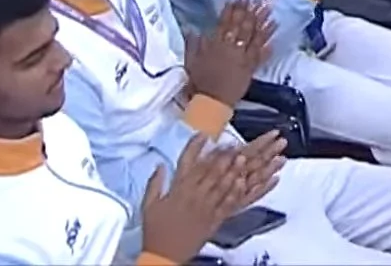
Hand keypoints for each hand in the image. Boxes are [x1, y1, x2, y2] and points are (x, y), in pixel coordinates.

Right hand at [140, 135, 278, 264]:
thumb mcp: (148, 205)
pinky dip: (235, 192)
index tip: (203, 136)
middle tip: (232, 144)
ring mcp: (205, 208)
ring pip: (222, 184)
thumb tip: (159, 165)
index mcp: (177, 191)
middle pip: (210, 171)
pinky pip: (227, 204)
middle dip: (222, 156)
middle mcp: (193, 196)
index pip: (189, 164)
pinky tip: (242, 182)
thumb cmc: (155, 231)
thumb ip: (154, 184)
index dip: (197, 148)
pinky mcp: (214, 220)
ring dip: (233, 170)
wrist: (164, 255)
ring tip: (242, 158)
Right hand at [183, 0, 273, 104]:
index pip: (225, 23)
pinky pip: (261, 52)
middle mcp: (230, 48)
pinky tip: (274, 30)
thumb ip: (192, 44)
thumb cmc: (197, 84)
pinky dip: (268, 40)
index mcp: (214, 45)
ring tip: (268, 8)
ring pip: (253, 36)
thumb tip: (194, 29)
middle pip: (242, 26)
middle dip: (249, 11)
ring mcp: (242, 58)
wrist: (209, 103)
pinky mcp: (251, 68)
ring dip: (261, 21)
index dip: (232, 10)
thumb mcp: (190, 62)